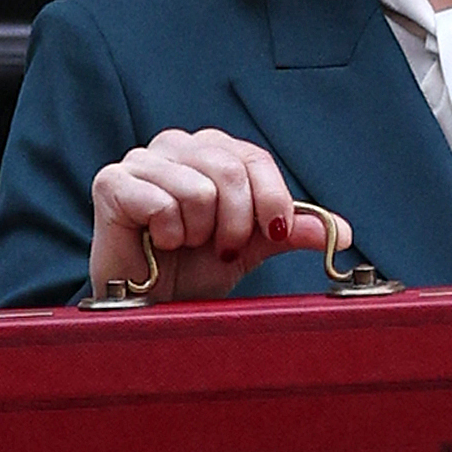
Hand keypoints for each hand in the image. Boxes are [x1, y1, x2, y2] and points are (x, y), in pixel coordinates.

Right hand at [87, 131, 316, 305]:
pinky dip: (169, 234)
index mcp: (212, 152)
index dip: (272, 199)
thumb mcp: (249, 248)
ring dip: (199, 233)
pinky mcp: (112, 182)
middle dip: (236, 223)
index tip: (273, 233)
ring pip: (199, 189)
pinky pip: (161, 202)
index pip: (255, 159)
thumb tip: (339, 232)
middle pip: (231, 170)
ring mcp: (142, 161)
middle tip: (221, 249)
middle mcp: (177, 146)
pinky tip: (157, 242)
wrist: (148, 304)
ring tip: (184, 244)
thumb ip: (287, 231)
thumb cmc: (190, 269)